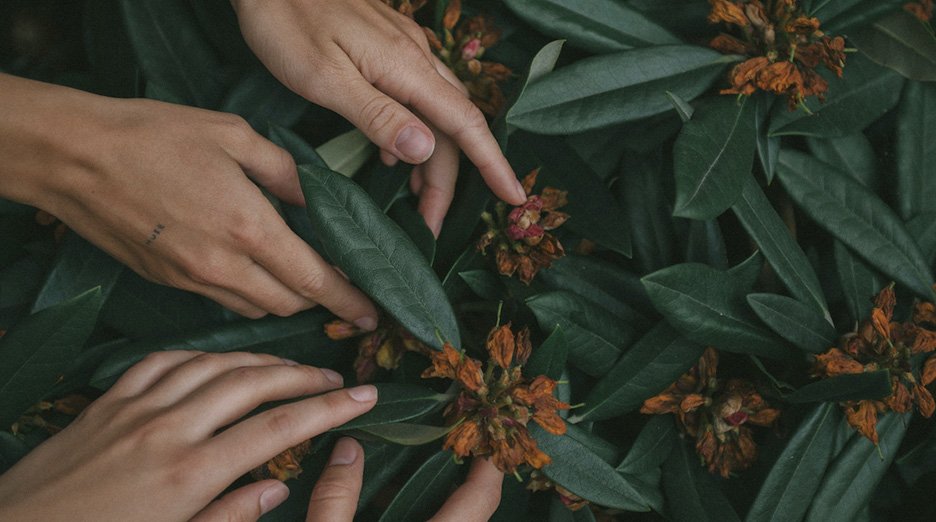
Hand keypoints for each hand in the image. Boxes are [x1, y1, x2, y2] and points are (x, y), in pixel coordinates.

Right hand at [0, 73, 377, 325]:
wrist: (75, 157)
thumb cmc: (155, 136)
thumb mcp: (235, 137)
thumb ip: (288, 174)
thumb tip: (323, 199)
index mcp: (249, 228)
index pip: (316, 281)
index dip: (350, 301)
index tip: (373, 315)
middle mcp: (223, 266)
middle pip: (291, 304)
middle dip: (322, 301)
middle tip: (342, 288)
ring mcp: (192, 280)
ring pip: (258, 309)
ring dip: (286, 299)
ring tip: (300, 278)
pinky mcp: (168, 283)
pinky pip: (224, 301)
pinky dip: (250, 295)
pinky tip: (253, 271)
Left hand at [0, 351, 378, 520]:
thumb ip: (230, 514)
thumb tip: (278, 483)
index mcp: (190, 474)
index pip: (279, 428)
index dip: (329, 409)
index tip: (365, 397)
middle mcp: (169, 430)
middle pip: (254, 384)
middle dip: (304, 375)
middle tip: (336, 376)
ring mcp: (137, 407)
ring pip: (215, 363)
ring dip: (260, 359)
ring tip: (290, 365)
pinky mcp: (110, 399)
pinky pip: (165, 359)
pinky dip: (202, 353)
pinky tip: (220, 359)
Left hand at [230, 0, 527, 234]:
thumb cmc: (285, 22)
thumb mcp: (325, 78)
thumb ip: (377, 116)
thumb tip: (424, 151)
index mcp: (406, 67)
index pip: (465, 124)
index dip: (492, 164)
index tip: (515, 198)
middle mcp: (415, 58)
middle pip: (452, 127)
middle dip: (448, 181)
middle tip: (429, 226)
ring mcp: (403, 50)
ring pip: (436, 113)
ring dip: (432, 161)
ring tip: (414, 202)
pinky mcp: (386, 47)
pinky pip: (416, 98)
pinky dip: (413, 135)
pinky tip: (393, 157)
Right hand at [295, 439, 502, 521]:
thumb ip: (335, 498)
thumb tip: (347, 446)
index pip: (480, 498)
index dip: (490, 462)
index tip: (489, 426)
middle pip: (477, 509)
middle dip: (472, 472)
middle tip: (459, 434)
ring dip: (452, 495)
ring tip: (433, 456)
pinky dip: (431, 510)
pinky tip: (403, 498)